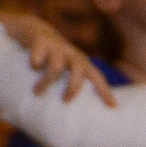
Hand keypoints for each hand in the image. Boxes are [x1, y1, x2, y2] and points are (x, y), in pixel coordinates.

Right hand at [0, 14, 114, 104]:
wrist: (34, 29)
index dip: (105, 91)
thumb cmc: (52, 58)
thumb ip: (68, 85)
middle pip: (79, 72)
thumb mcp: (65, 69)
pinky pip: (38, 57)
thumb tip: (63, 117)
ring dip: (46, 83)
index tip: (113, 107)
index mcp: (81, 63)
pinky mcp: (40, 41)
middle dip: (73, 88)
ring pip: (56, 69)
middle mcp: (72, 55)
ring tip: (36, 92)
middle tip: (65, 101)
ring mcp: (56, 47)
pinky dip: (35, 63)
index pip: (97, 77)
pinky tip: (32, 67)